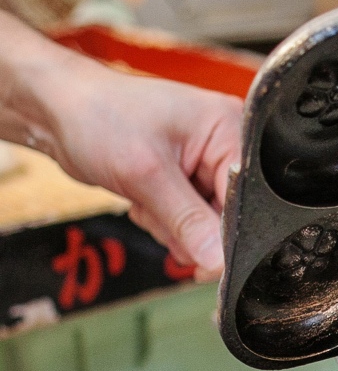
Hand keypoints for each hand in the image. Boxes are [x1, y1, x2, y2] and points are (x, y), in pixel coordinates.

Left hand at [43, 61, 241, 279]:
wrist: (56, 110)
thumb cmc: (97, 116)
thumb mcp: (146, 173)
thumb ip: (187, 221)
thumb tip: (217, 260)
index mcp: (229, 128)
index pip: (248, 197)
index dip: (227, 232)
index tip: (204, 256)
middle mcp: (223, 145)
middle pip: (229, 214)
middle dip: (190, 227)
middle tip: (157, 214)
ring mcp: (204, 164)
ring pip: (206, 224)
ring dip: (172, 226)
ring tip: (144, 201)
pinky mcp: (185, 180)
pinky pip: (188, 221)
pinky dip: (163, 222)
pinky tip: (143, 202)